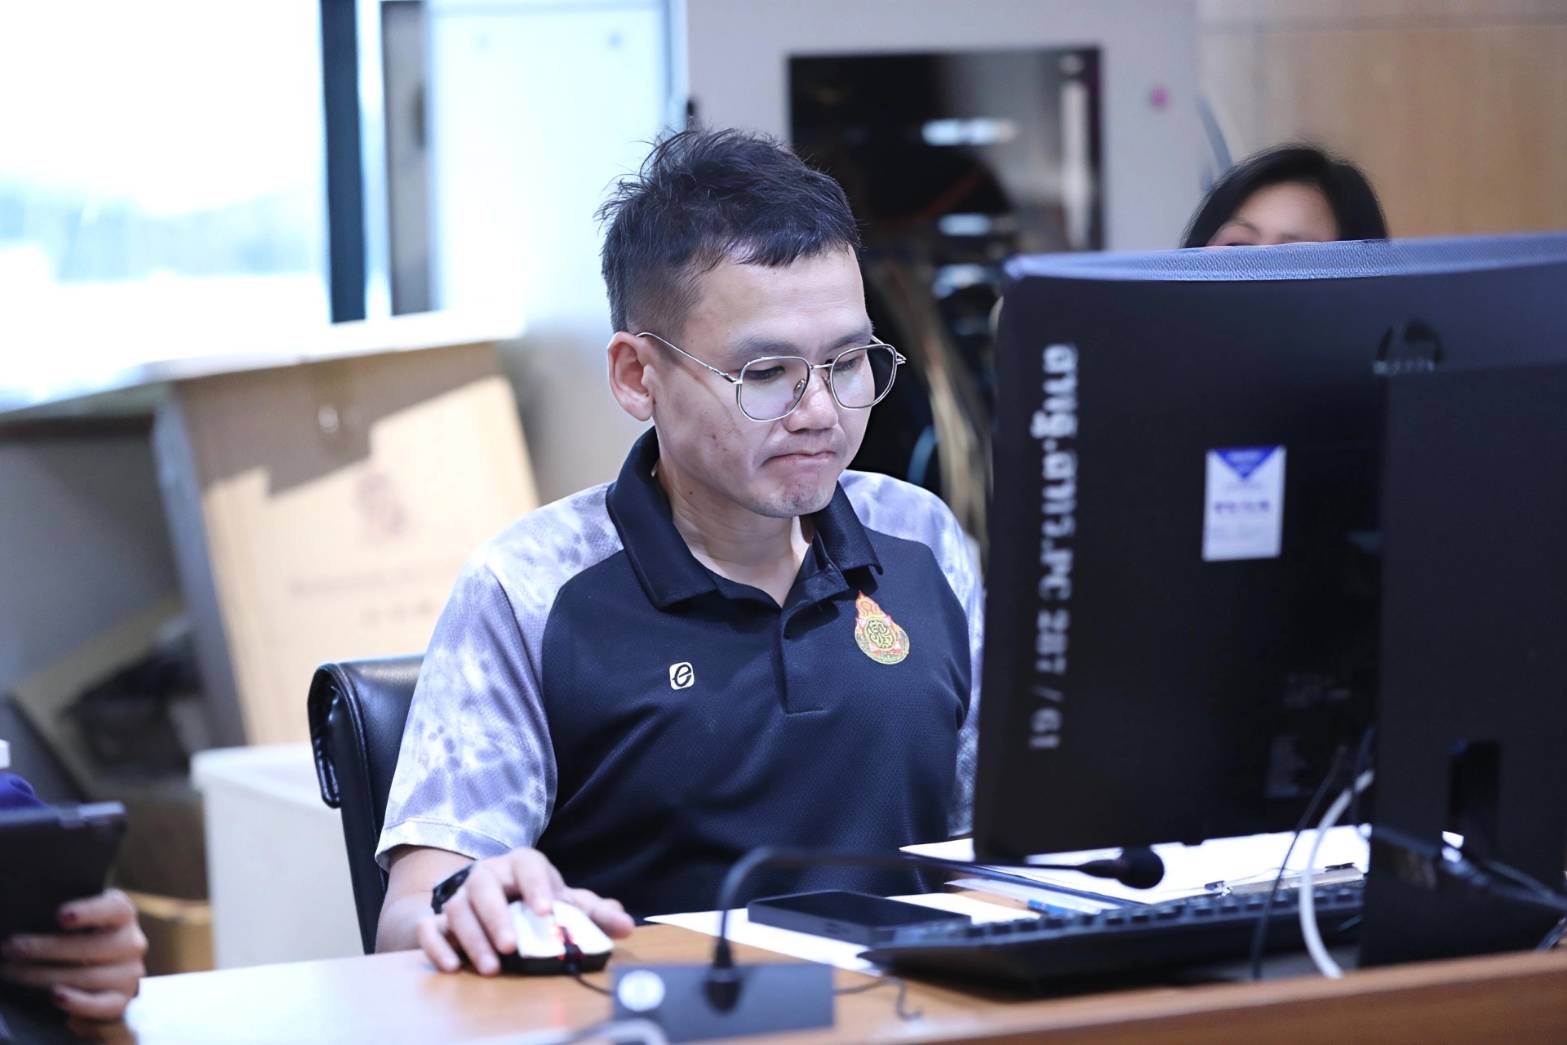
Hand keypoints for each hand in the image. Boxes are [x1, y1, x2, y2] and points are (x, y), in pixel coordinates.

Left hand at [0, 889, 147, 1020]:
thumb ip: (65, 918)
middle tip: (12, 948)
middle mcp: (132, 942)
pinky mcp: (121, 1000)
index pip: (113, 908)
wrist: (95, 969)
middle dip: (46, 949)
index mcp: (123, 914)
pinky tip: (55, 995)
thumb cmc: (79, 936)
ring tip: (13, 973)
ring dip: (44, 976)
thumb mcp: (78, 920)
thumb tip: (30, 919)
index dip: (89, 912)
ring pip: (88, 976)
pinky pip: (101, 1005)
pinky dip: (77, 1002)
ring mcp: (129, 973)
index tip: (60, 916)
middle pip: (92, 947)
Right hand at [417, 847, 633, 975]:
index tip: (546, 910)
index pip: (529, 866)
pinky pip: (430, 927)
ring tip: (491, 968)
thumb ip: (593, 913)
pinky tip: (453, 966)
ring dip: (472, 938)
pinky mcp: (439, 918)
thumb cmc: (531, 898)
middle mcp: (487, 875)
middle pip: (485, 887)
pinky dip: (437, 946)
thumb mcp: (562, 902)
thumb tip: (626, 926)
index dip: (537, 885)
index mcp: (521, 865)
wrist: (488, 898)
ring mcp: (460, 895)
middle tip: (510, 947)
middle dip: (496, 917)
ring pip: (457, 908)